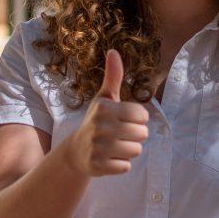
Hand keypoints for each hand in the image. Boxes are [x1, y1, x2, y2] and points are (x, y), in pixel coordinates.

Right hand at [64, 49, 149, 177]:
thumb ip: (113, 76)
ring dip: (128, 150)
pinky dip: (120, 164)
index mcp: (104, 108)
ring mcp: (98, 148)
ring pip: (136, 151)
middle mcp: (100, 127)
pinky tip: (109, 158)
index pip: (142, 115)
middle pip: (142, 134)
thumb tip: (113, 50)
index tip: (125, 120)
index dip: (138, 119)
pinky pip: (126, 167)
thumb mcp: (104, 98)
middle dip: (135, 135)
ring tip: (114, 146)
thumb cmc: (96, 121)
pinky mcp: (98, 166)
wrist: (76, 152)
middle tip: (119, 134)